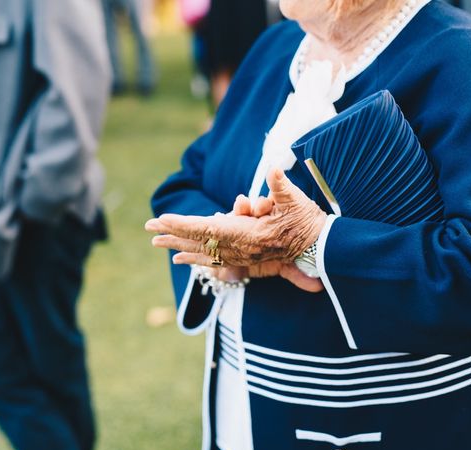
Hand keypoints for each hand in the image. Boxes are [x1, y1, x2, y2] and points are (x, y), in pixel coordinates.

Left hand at [146, 168, 326, 285]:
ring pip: (204, 252)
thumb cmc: (308, 224)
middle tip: (149, 229)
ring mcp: (243, 256)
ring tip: (159, 243)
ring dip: (181, 246)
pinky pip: (215, 260)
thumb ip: (281, 186)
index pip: (209, 229)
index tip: (162, 220)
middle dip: (174, 234)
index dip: (184, 224)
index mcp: (248, 235)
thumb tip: (273, 168)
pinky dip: (196, 257)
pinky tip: (182, 257)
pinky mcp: (246, 259)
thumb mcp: (296, 202)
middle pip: (200, 242)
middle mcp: (241, 249)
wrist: (321, 249)